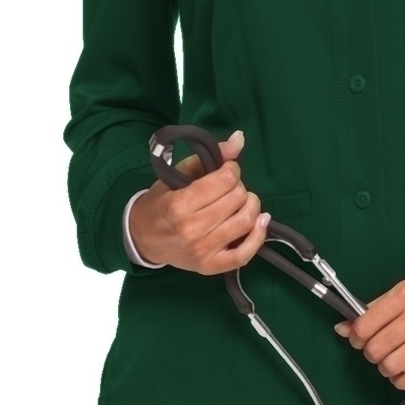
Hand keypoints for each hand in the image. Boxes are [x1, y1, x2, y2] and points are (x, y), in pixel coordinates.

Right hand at [129, 129, 269, 273]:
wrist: (143, 238)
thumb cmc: (162, 202)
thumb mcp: (178, 173)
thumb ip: (209, 156)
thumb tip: (240, 138)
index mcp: (179, 204)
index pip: (225, 180)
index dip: (231, 170)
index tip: (226, 170)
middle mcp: (191, 230)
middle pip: (237, 198)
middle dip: (239, 186)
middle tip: (229, 187)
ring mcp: (202, 251)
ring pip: (245, 221)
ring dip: (251, 205)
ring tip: (242, 201)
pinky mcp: (210, 266)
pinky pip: (245, 254)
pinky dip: (258, 236)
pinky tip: (261, 221)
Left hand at [333, 258, 404, 389]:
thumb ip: (378, 306)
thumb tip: (346, 326)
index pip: (365, 326)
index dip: (355, 336)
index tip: (357, 337)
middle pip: (376, 348)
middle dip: (368, 352)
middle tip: (374, 347)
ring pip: (392, 366)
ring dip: (384, 367)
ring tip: (388, 360)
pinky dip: (402, 380)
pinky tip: (402, 372)